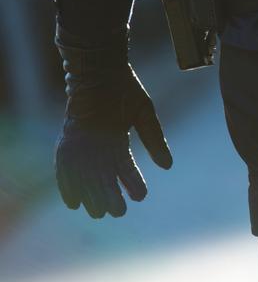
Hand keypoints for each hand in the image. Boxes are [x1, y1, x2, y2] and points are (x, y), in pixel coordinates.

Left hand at [54, 44, 172, 218]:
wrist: (98, 69)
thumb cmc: (123, 88)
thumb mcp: (144, 114)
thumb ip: (154, 139)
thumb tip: (167, 167)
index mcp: (117, 141)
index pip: (126, 170)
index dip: (132, 184)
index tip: (140, 197)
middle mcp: (98, 147)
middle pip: (104, 179)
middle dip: (110, 197)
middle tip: (116, 212)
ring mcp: (82, 145)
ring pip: (86, 179)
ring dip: (91, 197)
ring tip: (99, 213)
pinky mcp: (68, 141)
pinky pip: (65, 169)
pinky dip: (68, 186)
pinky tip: (72, 202)